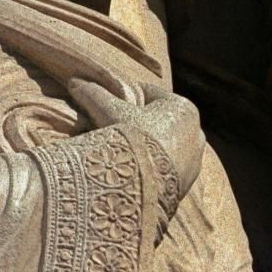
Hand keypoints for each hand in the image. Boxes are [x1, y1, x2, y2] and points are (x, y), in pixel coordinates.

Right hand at [69, 78, 205, 192]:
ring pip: (163, 146)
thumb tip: (76, 82)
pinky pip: (166, 169)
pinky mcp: (188, 182)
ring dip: (146, 147)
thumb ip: (94, 95)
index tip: (108, 105)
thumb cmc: (133, 141)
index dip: (125, 98)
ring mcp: (194, 159)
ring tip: (122, 154)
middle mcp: (195, 131)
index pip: (149, 95)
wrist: (146, 189)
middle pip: (158, 121)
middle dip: (138, 124)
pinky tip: (134, 172)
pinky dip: (152, 167)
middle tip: (114, 131)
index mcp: (183, 108)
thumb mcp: (110, 113)